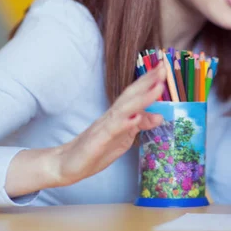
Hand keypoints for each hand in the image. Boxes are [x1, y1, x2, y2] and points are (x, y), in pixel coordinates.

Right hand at [56, 65, 166, 185]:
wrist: (68, 164)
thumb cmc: (97, 149)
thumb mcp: (125, 137)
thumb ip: (140, 125)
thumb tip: (160, 116)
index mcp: (119, 114)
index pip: (135, 94)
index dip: (149, 80)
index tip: (162, 67)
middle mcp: (111, 116)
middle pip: (130, 95)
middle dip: (147, 81)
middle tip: (162, 67)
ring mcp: (104, 126)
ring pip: (124, 108)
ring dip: (142, 97)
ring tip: (157, 87)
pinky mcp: (97, 141)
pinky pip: (112, 130)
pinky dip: (125, 122)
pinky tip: (136, 117)